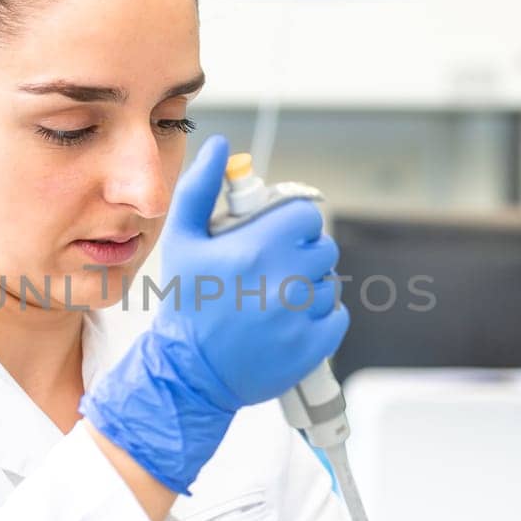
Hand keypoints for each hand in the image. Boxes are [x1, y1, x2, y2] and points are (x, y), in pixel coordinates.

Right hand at [81, 135, 347, 494]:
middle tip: (272, 272)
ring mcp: (302, 316)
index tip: (277, 237)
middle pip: (323, 248)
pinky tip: (289, 323)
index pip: (307, 215)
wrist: (190, 374)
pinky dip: (320, 319)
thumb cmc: (187, 306)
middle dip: (302, 256)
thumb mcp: (183, 240)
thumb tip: (220, 146)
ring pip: (330, 283)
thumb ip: (201, 188)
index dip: (294, 224)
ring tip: (275, 302)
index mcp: (257, 248)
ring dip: (310, 288)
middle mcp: (285, 280)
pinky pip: (337, 317)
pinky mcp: (315, 345)